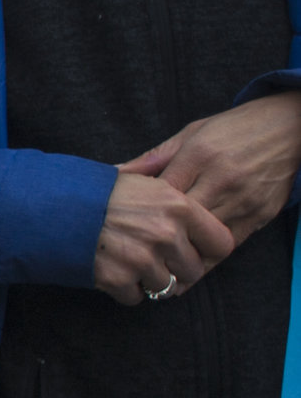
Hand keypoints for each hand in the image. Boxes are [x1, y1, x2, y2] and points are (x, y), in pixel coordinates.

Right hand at [90, 171, 232, 306]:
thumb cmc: (96, 191)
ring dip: (148, 280)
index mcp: (179, 206)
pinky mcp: (118, 279)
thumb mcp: (141, 182)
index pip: (221, 243)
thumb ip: (172, 198)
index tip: (193, 250)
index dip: (207, 250)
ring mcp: (142, 259)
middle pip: (193, 270)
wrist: (50, 206)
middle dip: (175, 268)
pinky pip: (135, 297)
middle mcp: (166, 234)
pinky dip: (124, 289)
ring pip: (165, 286)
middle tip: (153, 258)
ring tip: (128, 262)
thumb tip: (197, 208)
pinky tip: (110, 270)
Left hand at [124, 92, 300, 248]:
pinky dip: (208, 255)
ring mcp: (243, 199)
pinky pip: (229, 243)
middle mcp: (221, 179)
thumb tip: (114, 173)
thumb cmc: (234, 128)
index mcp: (199, 156)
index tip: (124, 226)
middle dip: (158, 239)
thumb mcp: (191, 133)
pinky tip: (190, 265)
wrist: (292, 126)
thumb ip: (154, 157)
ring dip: (182, 254)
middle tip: (135, 258)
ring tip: (158, 270)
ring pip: (205, 238)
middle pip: (181, 220)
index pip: (161, 194)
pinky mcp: (260, 214)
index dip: (141, 213)